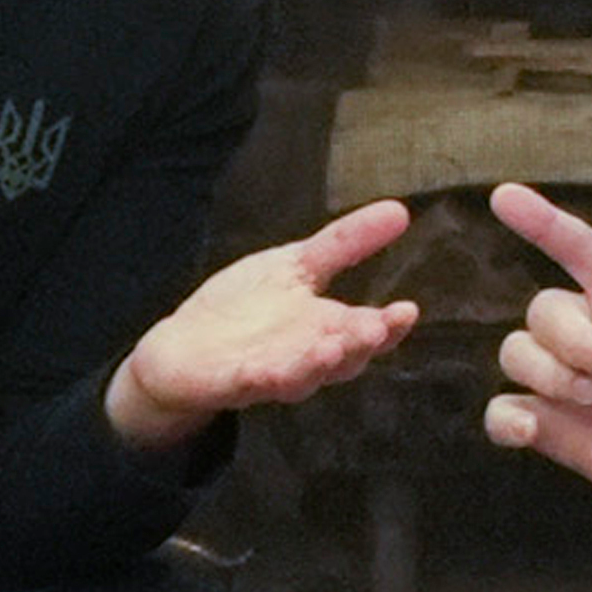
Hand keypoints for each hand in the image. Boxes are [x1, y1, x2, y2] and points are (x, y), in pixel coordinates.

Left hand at [104, 200, 421, 449]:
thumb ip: (345, 244)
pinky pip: (250, 383)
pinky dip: (262, 378)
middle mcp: (307, 356)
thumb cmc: (246, 307)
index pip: (368, 331)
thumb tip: (400, 209)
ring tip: (331, 347)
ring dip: (317, 364)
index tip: (408, 310)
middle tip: (376, 329)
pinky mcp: (232, 382)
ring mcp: (271, 372)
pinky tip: (268, 369)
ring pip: (302, 375)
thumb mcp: (297, 264)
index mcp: (327, 328)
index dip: (389, 326)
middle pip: (343, 358)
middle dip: (359, 345)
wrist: (183, 348)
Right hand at [481, 181, 591, 541]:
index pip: (584, 251)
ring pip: (517, 351)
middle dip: (570, 337)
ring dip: (544, 371)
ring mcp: (573, 380)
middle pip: (545, 309)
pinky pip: (505, 412)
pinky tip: (526, 429)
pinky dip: (503, 419)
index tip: (505, 197)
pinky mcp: (558, 429)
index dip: (543, 223)